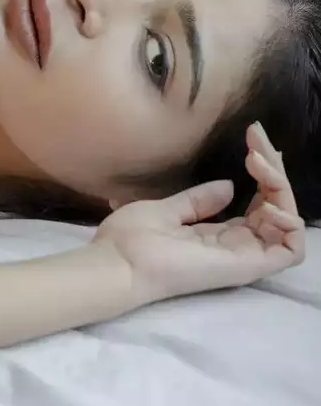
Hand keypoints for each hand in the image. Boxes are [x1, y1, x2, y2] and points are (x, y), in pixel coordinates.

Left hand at [93, 123, 305, 303]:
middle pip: (275, 208)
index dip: (262, 172)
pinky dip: (290, 224)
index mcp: (216, 235)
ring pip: (286, 224)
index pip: (257, 204)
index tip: (251, 139)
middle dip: (274, 170)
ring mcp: (241, 257)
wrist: (116, 262)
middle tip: (257, 139)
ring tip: (259, 163)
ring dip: (281, 189)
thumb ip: (198, 201)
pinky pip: (289, 252)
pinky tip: (269, 201)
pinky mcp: (245, 267)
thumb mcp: (166, 209)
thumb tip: (229, 186)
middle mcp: (234, 246)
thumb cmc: (131, 238)